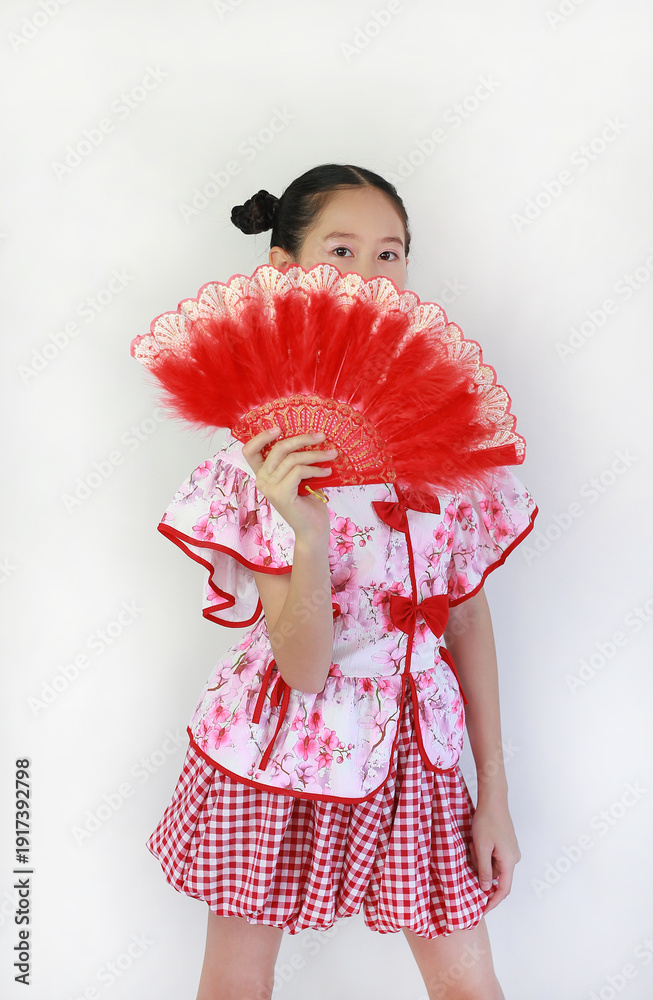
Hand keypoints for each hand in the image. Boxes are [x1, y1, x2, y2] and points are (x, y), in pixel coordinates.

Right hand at [241, 427, 337, 538]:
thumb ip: (297, 460)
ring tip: (332, 455)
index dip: (261, 436)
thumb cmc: (308, 502)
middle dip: (302, 439)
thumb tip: (312, 437)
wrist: (313, 529)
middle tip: (322, 436)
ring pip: (292, 459)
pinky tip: (327, 472)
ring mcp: (270, 488)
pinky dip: (316, 469)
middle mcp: (261, 480)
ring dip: (316, 455)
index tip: (279, 428)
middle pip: (277, 448)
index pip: (250, 450)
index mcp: (263, 474)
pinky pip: (299, 471)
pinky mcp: (281, 494)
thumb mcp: (300, 476)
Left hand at [468, 796, 520, 912]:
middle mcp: (514, 858)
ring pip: (494, 866)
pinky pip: (495, 858)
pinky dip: (485, 854)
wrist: (493, 800)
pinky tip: (477, 842)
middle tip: (471, 854)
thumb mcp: (481, 847)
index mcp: (509, 861)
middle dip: (481, 871)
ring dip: (481, 861)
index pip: (503, 890)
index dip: (492, 902)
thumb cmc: (487, 821)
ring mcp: (511, 851)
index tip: (481, 911)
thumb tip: (486, 889)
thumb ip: (484, 870)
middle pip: (497, 877)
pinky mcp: (507, 845)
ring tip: (473, 844)